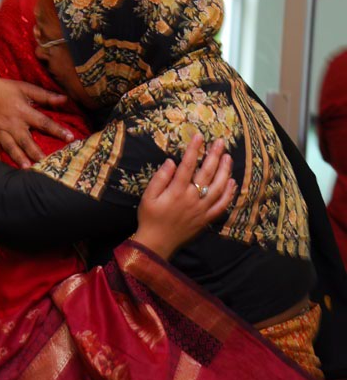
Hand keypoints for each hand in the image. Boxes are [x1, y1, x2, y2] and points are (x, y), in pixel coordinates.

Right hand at [0, 74, 74, 166]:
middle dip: (35, 150)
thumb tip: (65, 99)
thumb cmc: (5, 89)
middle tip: (44, 161)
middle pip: (25, 139)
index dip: (57, 130)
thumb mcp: (25, 88)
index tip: (70, 137)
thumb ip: (45, 96)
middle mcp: (12, 122)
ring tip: (26, 167)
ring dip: (18, 157)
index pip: (43, 122)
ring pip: (10, 146)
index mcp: (23, 111)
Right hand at [134, 135, 235, 259]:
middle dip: (214, 155)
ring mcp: (202, 209)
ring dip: (224, 171)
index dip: (194, 149)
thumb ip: (160, 178)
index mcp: (176, 191)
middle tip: (220, 142)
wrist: (157, 244)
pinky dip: (229, 194)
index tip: (199, 136)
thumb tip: (171, 162)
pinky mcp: (206, 219)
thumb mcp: (148, 197)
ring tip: (228, 157)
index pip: (187, 165)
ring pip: (218, 187)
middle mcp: (192, 199)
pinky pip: (222, 205)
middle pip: (206, 173)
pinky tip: (232, 182)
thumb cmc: (150, 218)